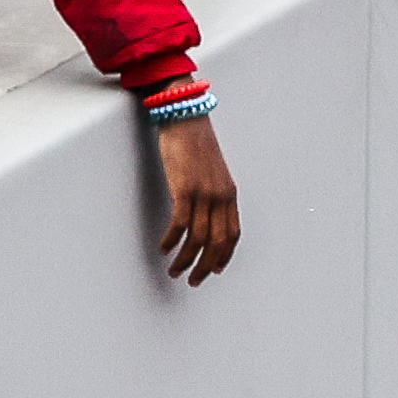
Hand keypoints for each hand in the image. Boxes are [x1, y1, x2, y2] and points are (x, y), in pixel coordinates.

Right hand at [147, 108, 240, 281]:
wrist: (185, 116)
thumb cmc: (195, 142)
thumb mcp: (212, 171)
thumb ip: (213, 193)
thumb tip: (207, 213)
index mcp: (229, 194)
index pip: (233, 234)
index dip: (224, 256)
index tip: (215, 270)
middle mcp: (220, 197)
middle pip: (217, 243)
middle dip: (205, 267)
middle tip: (193, 281)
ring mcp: (203, 193)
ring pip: (198, 238)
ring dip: (186, 259)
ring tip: (175, 271)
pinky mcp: (183, 188)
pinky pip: (180, 223)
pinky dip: (173, 240)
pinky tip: (164, 248)